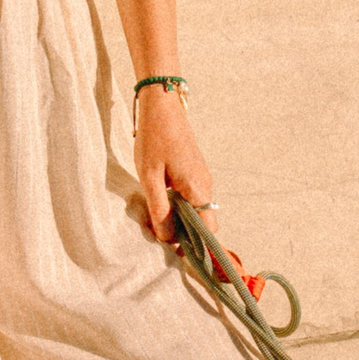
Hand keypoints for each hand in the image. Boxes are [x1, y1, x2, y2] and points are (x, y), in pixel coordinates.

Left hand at [132, 84, 213, 249]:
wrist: (162, 105)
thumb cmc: (154, 138)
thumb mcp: (149, 177)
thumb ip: (159, 209)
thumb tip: (166, 237)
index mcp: (199, 191)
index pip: (209, 232)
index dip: (196, 247)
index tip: (178, 254)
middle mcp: (206, 187)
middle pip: (202, 224)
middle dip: (183, 233)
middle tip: (156, 232)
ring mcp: (202, 179)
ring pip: (195, 211)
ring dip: (177, 218)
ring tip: (153, 216)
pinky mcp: (195, 173)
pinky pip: (191, 198)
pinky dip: (177, 205)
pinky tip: (158, 199)